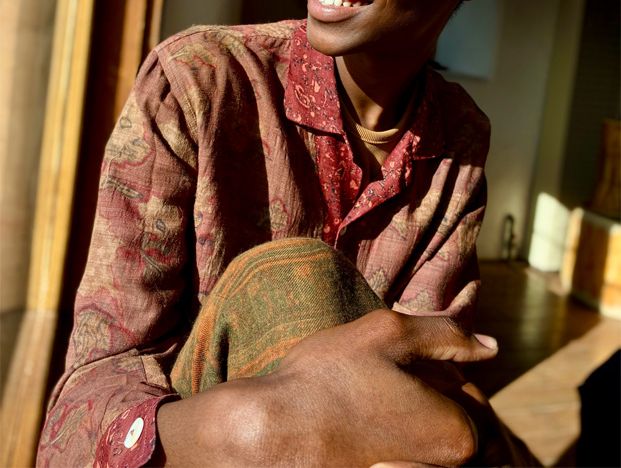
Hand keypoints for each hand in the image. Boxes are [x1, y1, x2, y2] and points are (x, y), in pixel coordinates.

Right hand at [152, 310, 497, 466]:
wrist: (269, 434)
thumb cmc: (327, 380)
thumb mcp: (388, 332)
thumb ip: (447, 333)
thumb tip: (491, 346)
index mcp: (458, 436)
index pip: (477, 402)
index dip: (448, 375)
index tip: (415, 368)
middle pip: (463, 432)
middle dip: (443, 403)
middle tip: (397, 389)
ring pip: (439, 448)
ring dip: (425, 425)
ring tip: (385, 408)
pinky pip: (416, 459)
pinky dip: (408, 446)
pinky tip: (375, 430)